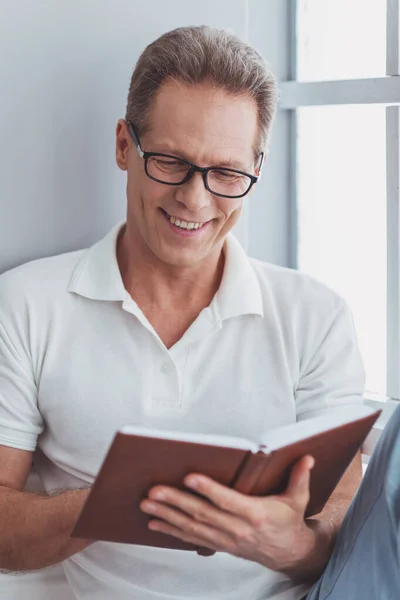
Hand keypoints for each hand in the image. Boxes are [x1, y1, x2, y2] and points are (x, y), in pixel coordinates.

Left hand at [140, 455, 331, 577]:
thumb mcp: (298, 499)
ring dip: (167, 515)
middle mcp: (238, 530)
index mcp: (256, 515)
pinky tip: (154, 522)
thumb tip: (306, 457)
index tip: (189, 477)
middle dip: (175, 502)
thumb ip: (299, 477)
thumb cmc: (289, 520)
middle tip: (154, 490)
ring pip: (192, 528)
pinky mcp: (218, 545)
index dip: (209, 489)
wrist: (288, 554)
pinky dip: (171, 531)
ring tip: (147, 503)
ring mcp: (226, 540)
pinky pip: (191, 539)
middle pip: (202, 515)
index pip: (228, 501)